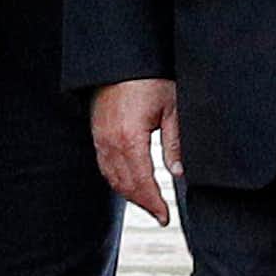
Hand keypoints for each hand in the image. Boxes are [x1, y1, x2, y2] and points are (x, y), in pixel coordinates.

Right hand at [90, 78, 181, 225]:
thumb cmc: (148, 78)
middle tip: (159, 215)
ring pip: (111, 177)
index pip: (142, 183)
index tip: (165, 217)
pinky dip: (116, 179)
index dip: (154, 204)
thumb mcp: (171, 108)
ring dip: (129, 194)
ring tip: (147, 203)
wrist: (122, 58)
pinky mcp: (97, 132)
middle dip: (143, 204)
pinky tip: (128, 182)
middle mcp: (110, 142)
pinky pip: (104, 165)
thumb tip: (178, 172)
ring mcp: (100, 137)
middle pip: (125, 185)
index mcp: (130, 138)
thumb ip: (174, 143)